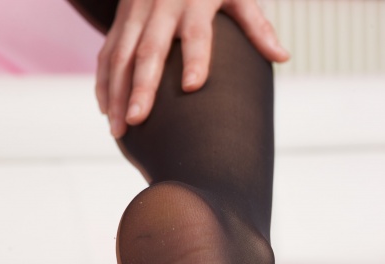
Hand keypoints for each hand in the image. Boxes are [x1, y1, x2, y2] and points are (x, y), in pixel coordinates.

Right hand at [96, 0, 290, 137]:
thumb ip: (257, 24)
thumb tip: (282, 57)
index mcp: (195, 0)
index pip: (197, 33)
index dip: (195, 58)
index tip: (192, 87)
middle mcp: (160, 6)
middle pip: (149, 50)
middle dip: (141, 86)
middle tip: (137, 120)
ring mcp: (135, 13)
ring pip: (119, 56)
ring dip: (115, 94)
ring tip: (118, 130)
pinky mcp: (119, 21)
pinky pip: (106, 54)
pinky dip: (103, 84)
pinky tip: (105, 112)